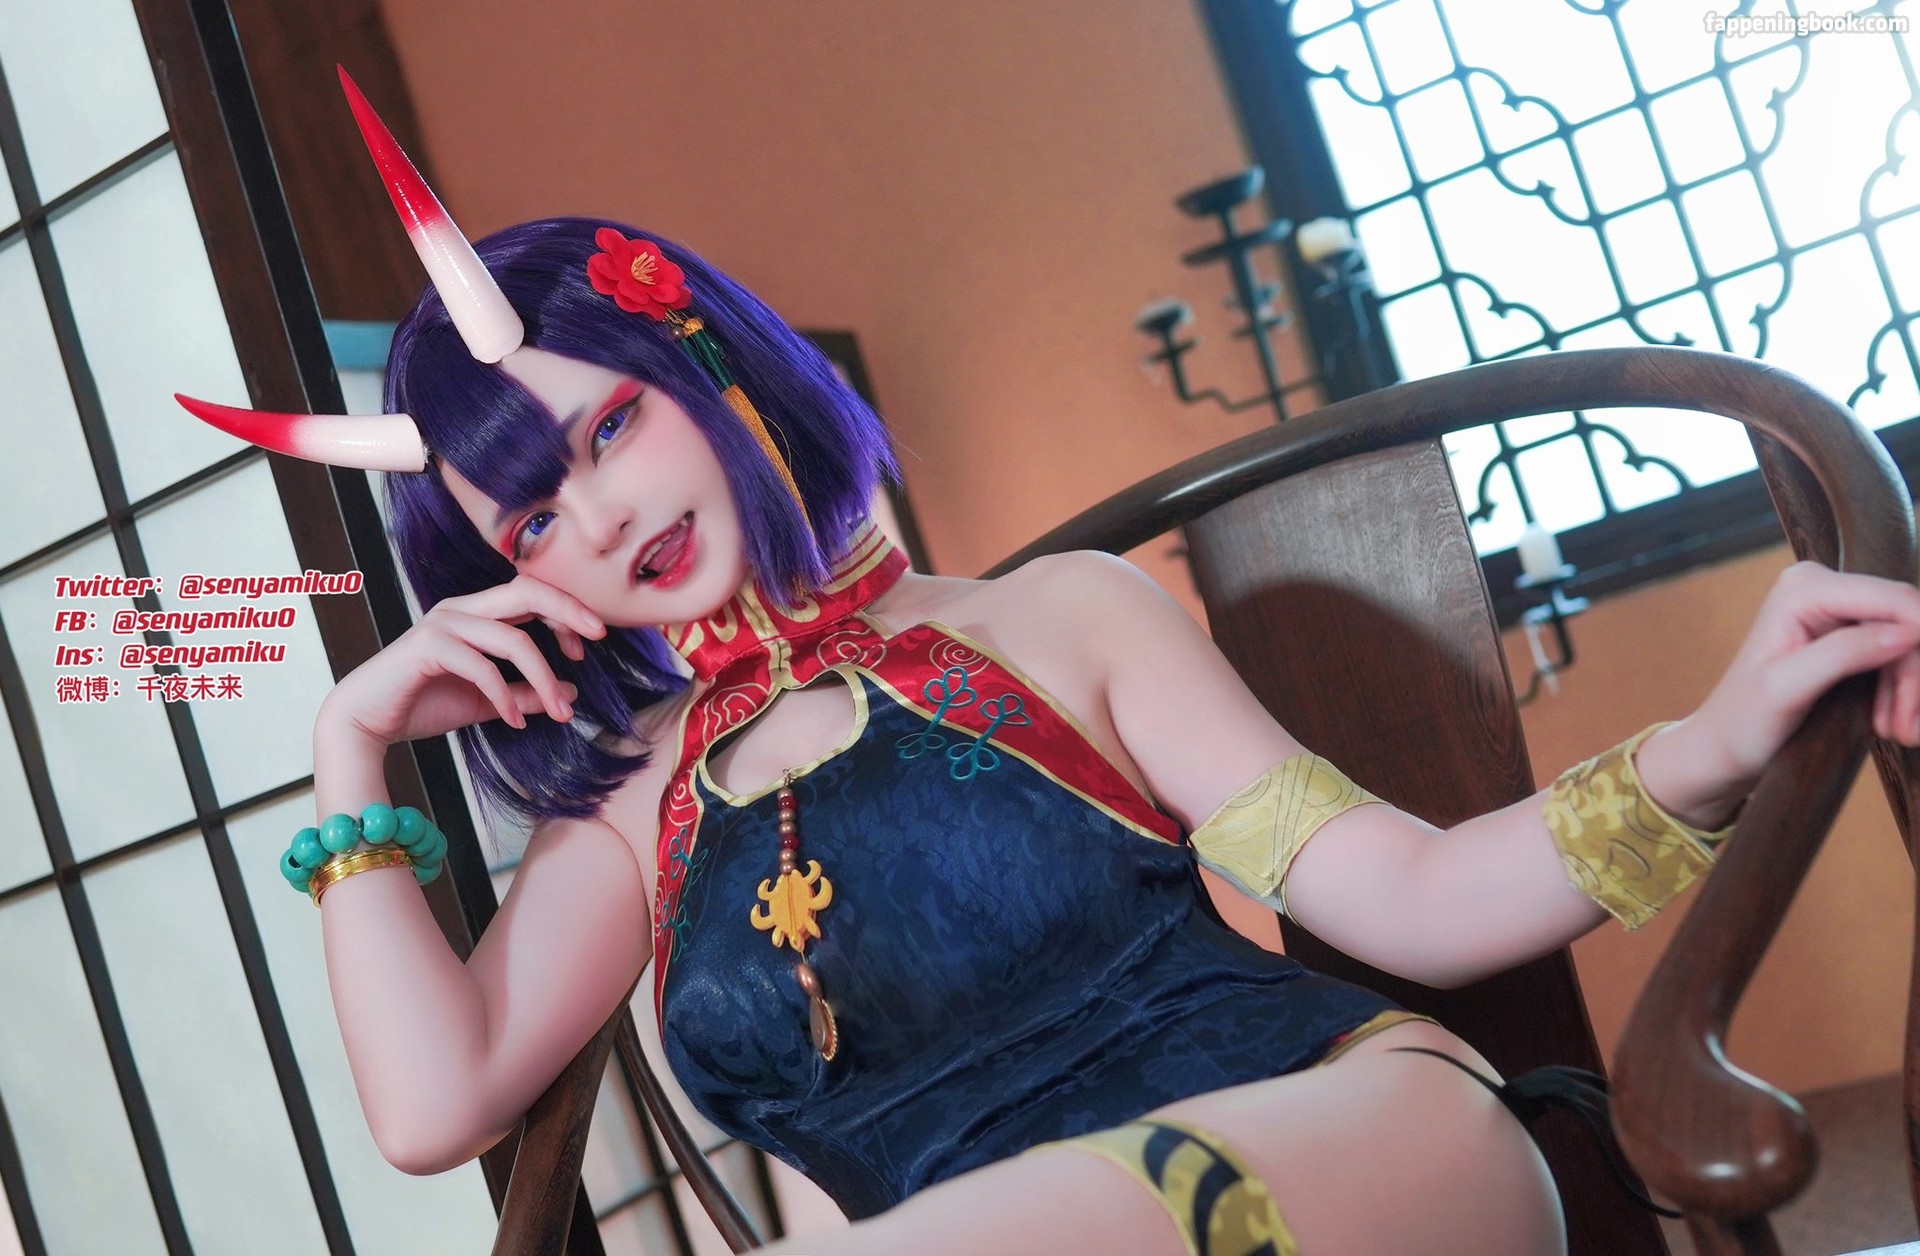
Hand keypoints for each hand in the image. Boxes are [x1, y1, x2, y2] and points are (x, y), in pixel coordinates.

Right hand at [319, 574, 606, 747]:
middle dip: (567, 610)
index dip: (566, 612)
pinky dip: (505, 696)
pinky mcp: (427, 647)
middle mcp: (460, 609)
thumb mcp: (486, 702)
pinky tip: (516, 722)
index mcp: (475, 614)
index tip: (591, 644)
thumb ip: (524, 694)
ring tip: (559, 713)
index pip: (531, 594)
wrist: (363, 721)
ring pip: (513, 638)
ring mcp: (442, 624)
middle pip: (526, 591)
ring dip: (543, 678)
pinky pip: (482, 667)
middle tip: (598, 638)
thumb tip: (570, 692)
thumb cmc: (421, 705)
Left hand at [1689, 559, 1919, 792]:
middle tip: (1909, 732)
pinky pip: (1897, 659)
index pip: (1891, 598)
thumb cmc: (1744, 719)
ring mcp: (1838, 612)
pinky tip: (1890, 726)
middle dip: (1913, 677)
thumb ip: (1843, 653)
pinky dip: (1901, 694)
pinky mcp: (1848, 637)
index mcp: (1804, 588)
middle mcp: (1824, 588)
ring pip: (1909, 645)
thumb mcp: (1788, 687)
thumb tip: (1908, 633)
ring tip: (1901, 734)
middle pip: (1907, 622)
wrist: (1726, 744)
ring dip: (1910, 693)